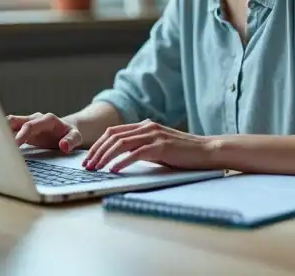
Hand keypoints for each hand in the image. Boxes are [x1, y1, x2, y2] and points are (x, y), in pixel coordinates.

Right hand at [7, 112, 82, 152]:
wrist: (67, 130)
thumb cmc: (71, 134)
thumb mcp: (76, 137)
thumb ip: (71, 140)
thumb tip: (64, 147)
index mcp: (47, 120)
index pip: (30, 125)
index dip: (20, 134)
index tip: (13, 146)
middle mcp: (34, 119)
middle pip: (14, 120)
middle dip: (3, 130)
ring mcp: (26, 124)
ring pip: (8, 124)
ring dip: (0, 133)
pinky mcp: (22, 131)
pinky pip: (9, 132)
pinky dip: (2, 138)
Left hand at [82, 119, 216, 172]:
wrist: (207, 151)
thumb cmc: (183, 153)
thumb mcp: (158, 147)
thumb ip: (141, 148)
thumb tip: (120, 158)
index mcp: (144, 125)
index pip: (113, 132)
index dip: (98, 144)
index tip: (88, 158)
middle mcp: (147, 127)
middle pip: (113, 136)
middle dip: (96, 151)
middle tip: (87, 166)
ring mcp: (154, 135)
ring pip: (121, 143)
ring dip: (105, 157)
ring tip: (96, 169)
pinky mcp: (161, 146)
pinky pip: (136, 153)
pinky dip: (122, 162)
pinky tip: (114, 170)